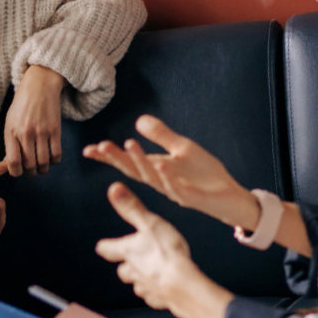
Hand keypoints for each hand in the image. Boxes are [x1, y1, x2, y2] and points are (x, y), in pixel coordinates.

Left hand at [4, 65, 64, 175]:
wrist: (39, 86)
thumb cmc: (22, 105)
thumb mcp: (10, 121)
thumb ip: (10, 142)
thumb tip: (11, 164)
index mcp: (11, 132)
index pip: (13, 162)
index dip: (16, 172)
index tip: (18, 171)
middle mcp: (26, 133)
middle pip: (29, 165)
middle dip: (30, 172)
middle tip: (31, 170)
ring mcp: (41, 132)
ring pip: (44, 162)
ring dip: (43, 169)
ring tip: (42, 167)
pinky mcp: (55, 130)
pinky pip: (56, 154)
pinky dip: (54, 161)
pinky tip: (51, 158)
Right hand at [83, 115, 260, 229]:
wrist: (229, 195)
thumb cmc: (204, 174)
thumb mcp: (182, 148)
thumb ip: (162, 135)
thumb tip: (139, 120)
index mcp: (156, 169)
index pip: (128, 162)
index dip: (108, 157)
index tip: (89, 149)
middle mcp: (160, 181)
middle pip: (134, 170)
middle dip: (117, 158)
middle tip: (100, 146)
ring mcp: (174, 190)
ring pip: (152, 177)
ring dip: (140, 161)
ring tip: (128, 144)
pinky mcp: (191, 197)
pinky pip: (178, 186)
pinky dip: (168, 176)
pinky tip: (161, 163)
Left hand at [96, 183, 230, 317]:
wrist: (182, 285)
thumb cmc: (166, 253)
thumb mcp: (150, 223)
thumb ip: (132, 207)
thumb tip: (113, 189)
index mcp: (128, 252)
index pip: (109, 249)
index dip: (106, 246)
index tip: (102, 246)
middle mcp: (133, 271)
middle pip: (123, 271)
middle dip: (126, 266)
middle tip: (130, 261)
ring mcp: (146, 287)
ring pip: (138, 285)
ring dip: (141, 279)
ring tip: (151, 274)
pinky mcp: (159, 300)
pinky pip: (154, 297)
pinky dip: (157, 292)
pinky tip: (164, 288)